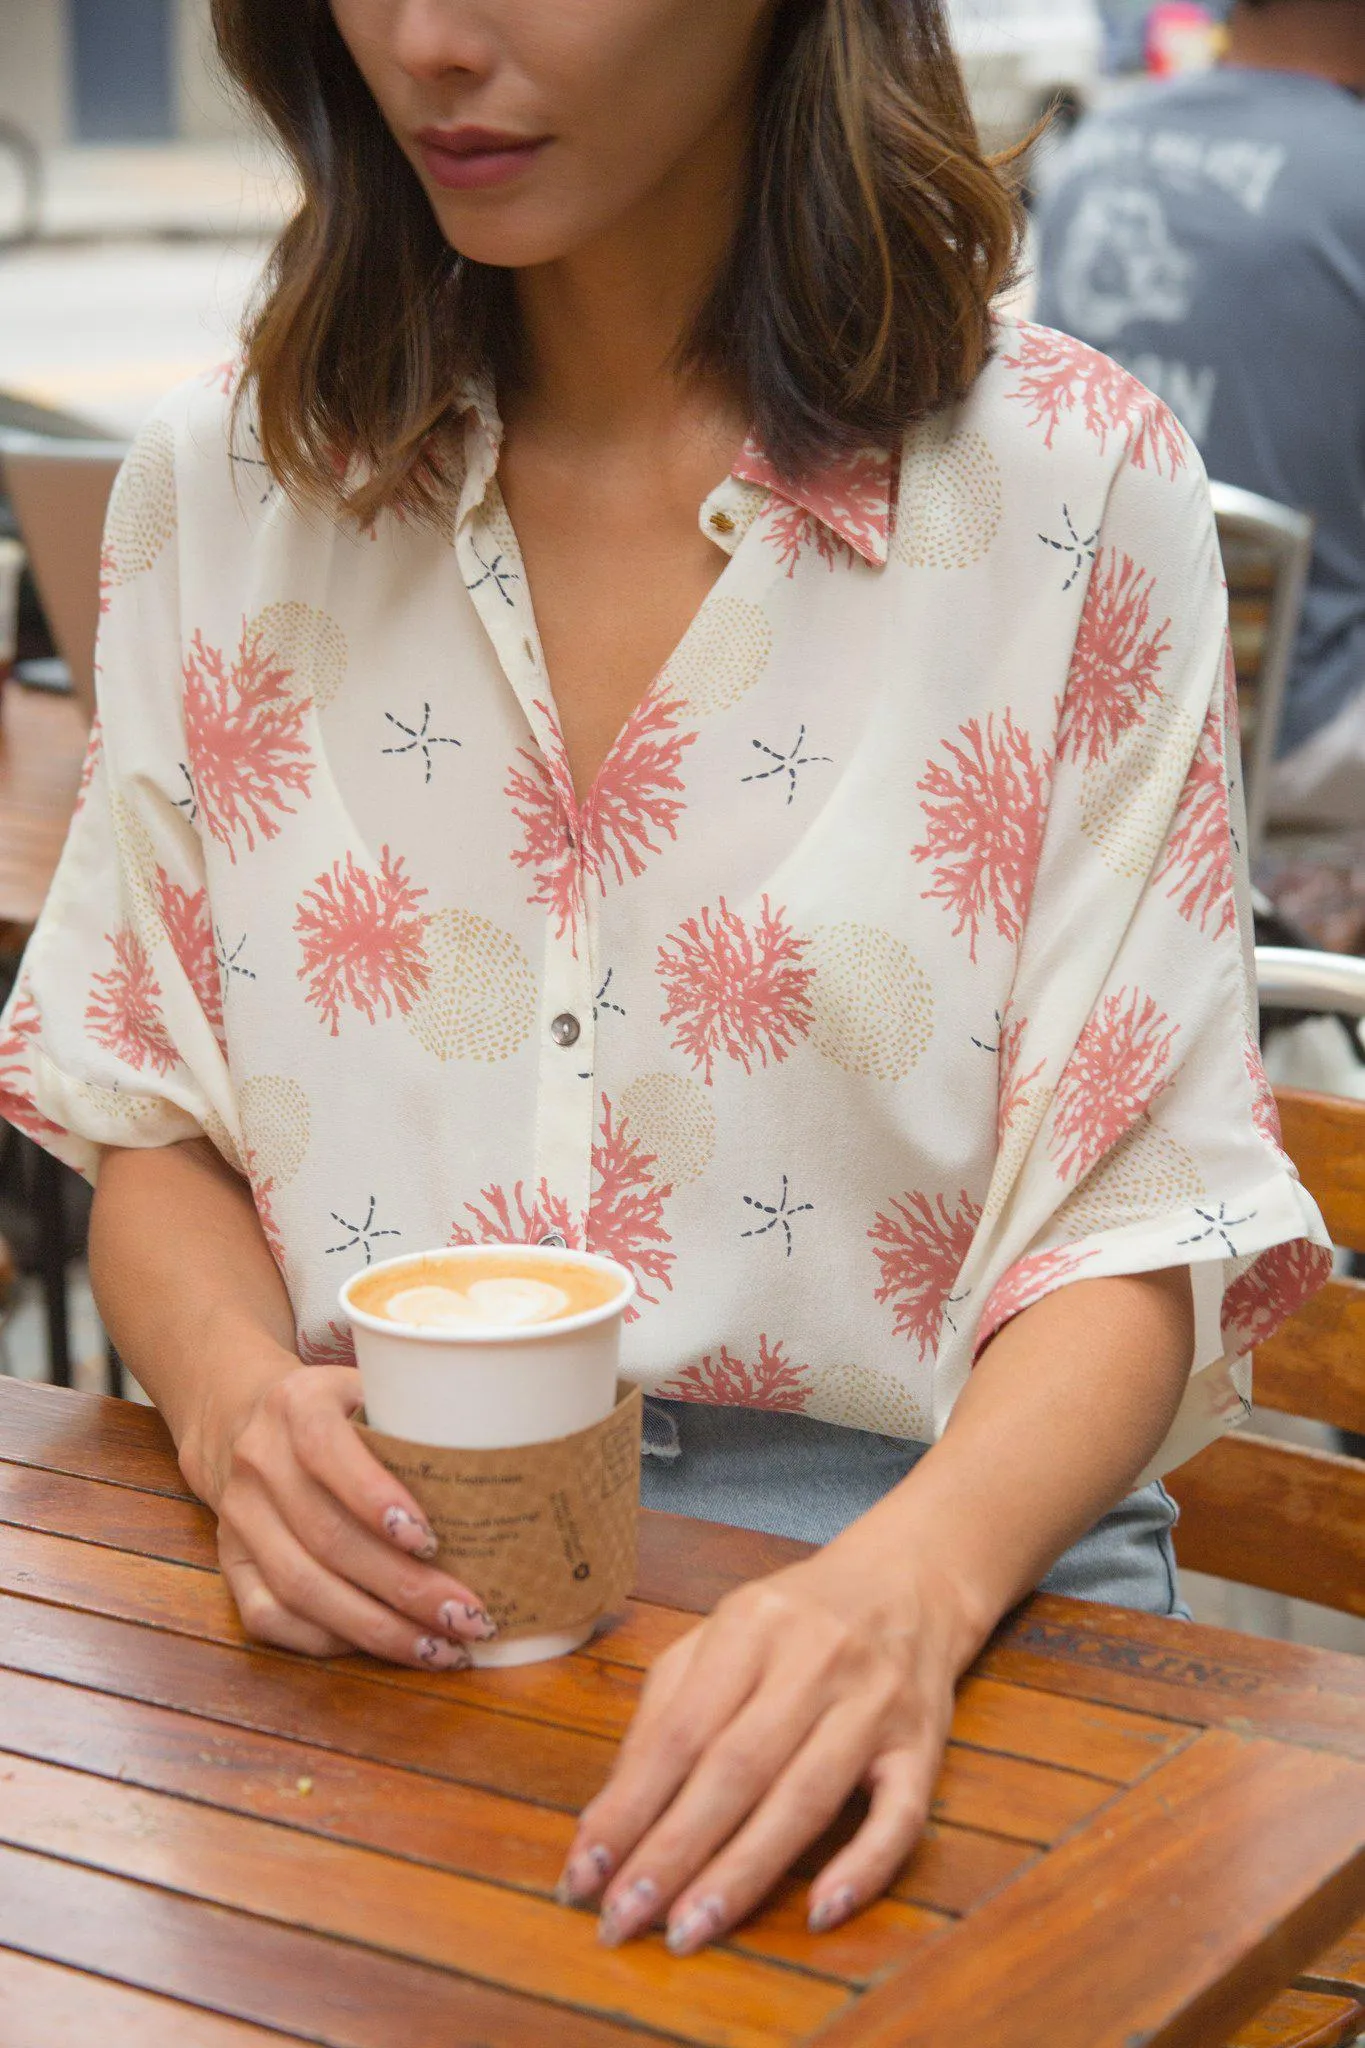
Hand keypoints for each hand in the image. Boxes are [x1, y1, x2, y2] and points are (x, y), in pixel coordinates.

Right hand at [198, 1358, 497, 1667]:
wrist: (243, 1417)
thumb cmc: (339, 1409)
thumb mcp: (371, 1386)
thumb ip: (420, 1414)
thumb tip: (518, 1458)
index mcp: (299, 1404)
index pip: (328, 1451)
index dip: (374, 1497)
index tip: (431, 1539)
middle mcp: (259, 1460)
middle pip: (326, 1537)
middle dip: (403, 1587)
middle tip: (468, 1616)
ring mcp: (238, 1518)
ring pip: (299, 1587)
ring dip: (375, 1628)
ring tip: (441, 1649)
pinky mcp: (230, 1563)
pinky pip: (270, 1617)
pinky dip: (331, 1641)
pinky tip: (386, 1647)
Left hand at [556, 1544, 977, 1951]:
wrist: (907, 1581)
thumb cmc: (796, 1621)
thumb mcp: (723, 1634)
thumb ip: (666, 1709)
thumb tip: (610, 1814)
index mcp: (750, 1626)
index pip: (681, 1729)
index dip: (629, 1806)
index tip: (584, 1874)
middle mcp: (814, 1659)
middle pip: (736, 1768)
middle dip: (673, 1852)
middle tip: (622, 1919)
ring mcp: (874, 1704)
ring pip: (805, 1797)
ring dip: (742, 1873)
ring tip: (688, 1930)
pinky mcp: (925, 1745)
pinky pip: (900, 1816)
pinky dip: (862, 1867)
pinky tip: (820, 1913)